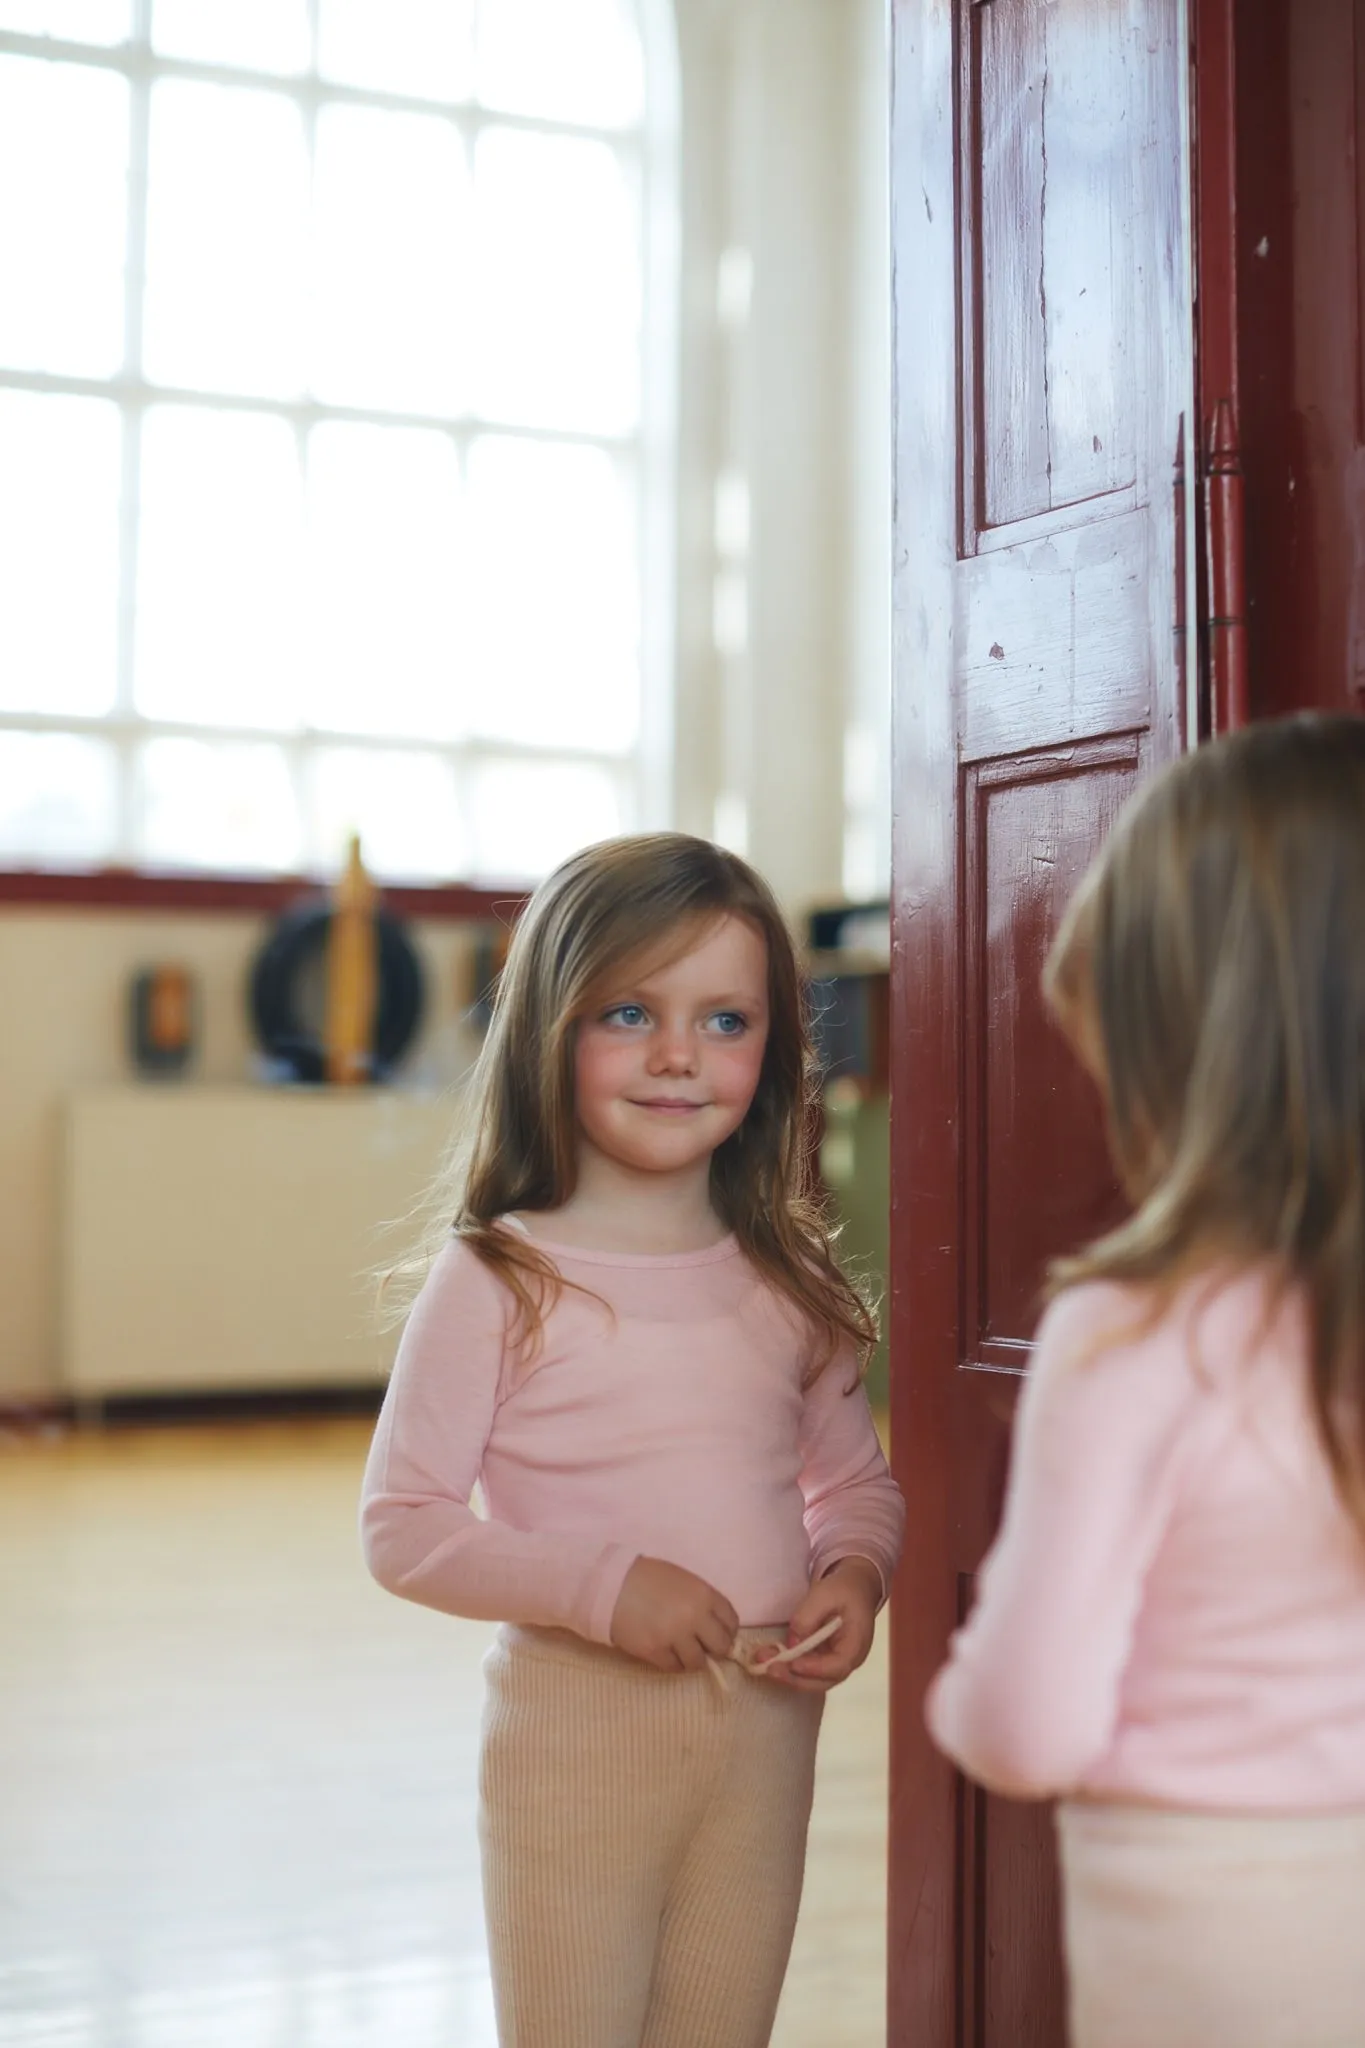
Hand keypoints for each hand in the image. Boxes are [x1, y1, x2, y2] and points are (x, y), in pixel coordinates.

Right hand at [610, 1556, 738, 1673]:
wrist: (613, 1585)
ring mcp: (675, 1636)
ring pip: (698, 1662)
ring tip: (680, 1650)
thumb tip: (715, 1628)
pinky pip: (674, 1667)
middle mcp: (695, 1617)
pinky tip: (665, 1652)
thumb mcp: (683, 1580)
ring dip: (692, 1659)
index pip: (731, 1622)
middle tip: (702, 1646)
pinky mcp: (656, 1651)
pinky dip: (673, 1663)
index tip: (718, 1635)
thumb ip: (702, 1602)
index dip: (727, 1631)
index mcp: (704, 1595)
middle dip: (714, 1649)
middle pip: (721, 1646)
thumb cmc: (649, 1578)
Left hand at [758, 1556, 881, 1691]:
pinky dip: (788, 1667)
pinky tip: (770, 1659)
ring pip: (812, 1680)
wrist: (855, 1587)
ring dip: (787, 1674)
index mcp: (856, 1645)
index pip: (837, 1666)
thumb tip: (792, 1642)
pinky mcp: (823, 1660)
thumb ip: (808, 1616)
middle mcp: (848, 1661)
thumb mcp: (826, 1594)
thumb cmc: (844, 1589)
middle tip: (770, 1669)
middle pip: (822, 1681)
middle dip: (794, 1678)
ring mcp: (835, 1663)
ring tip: (763, 1663)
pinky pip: (806, 1670)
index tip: (793, 1663)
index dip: (814, 1669)